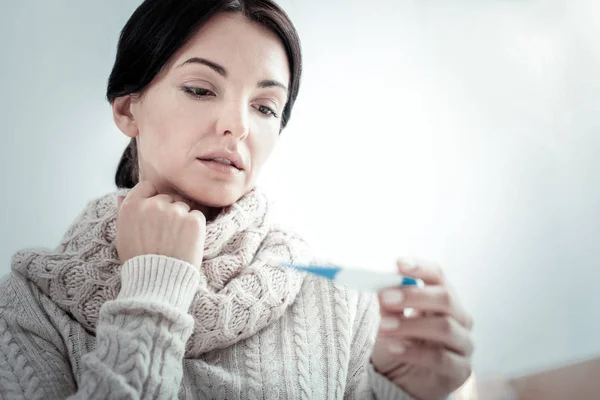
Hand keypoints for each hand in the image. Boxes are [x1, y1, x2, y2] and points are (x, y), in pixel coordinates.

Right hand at [115, 181, 206, 267]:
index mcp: (132, 206)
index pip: (148, 187)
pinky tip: (186, 243)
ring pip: (184, 207)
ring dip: (183, 219)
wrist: (157, 282)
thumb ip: (123, 212)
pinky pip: (198, 216)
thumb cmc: (138, 261)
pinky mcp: (193, 220)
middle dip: (169, 212)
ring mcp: (174, 211)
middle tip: (166, 235)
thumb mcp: (122, 235)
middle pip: (168, 198)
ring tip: (175, 241)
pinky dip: (196, 228)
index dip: (153, 199)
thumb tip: (120, 194)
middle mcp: (153, 204)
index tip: (156, 215)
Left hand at [371, 259, 473, 399]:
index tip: (398, 264)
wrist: (403, 382)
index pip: (438, 276)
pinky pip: (440, 358)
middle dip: (413, 295)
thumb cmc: (400, 344)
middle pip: (445, 298)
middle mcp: (459, 318)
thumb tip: (381, 287)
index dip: (420, 268)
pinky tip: (394, 347)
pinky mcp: (460, 370)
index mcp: (442, 299)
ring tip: (382, 327)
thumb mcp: (389, 321)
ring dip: (410, 325)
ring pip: (444, 327)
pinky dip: (414, 351)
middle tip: (385, 298)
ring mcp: (463, 344)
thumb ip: (388, 305)